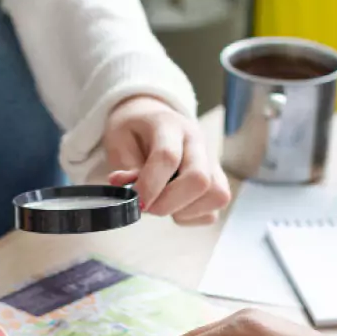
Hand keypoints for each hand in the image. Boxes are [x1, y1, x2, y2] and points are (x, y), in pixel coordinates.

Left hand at [104, 95, 230, 224]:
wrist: (151, 118)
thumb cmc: (134, 133)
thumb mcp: (120, 143)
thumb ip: (127, 170)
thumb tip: (133, 196)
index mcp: (170, 125)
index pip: (168, 157)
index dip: (149, 186)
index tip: (135, 202)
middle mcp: (197, 142)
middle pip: (199, 179)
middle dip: (168, 203)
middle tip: (146, 206)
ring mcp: (212, 162)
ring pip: (215, 196)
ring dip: (183, 211)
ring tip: (162, 203)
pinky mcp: (217, 182)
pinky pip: (212, 212)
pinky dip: (191, 217)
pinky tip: (174, 206)